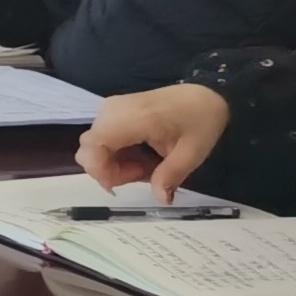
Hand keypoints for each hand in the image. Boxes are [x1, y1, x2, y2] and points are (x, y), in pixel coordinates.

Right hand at [75, 82, 232, 199]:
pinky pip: (102, 139)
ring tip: (144, 165)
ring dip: (113, 164)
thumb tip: (161, 199)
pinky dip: (115, 155)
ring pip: (93, 147)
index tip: (122, 187)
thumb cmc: (200, 120)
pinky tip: (139, 156)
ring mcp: (110, 109)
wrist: (206, 95)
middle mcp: (112, 111)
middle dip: (109, 171)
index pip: (93, 146)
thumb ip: (171, 176)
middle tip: (142, 174)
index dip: (100, 172)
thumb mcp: (192, 153)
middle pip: (89, 149)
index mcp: (132, 118)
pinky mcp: (113, 111)